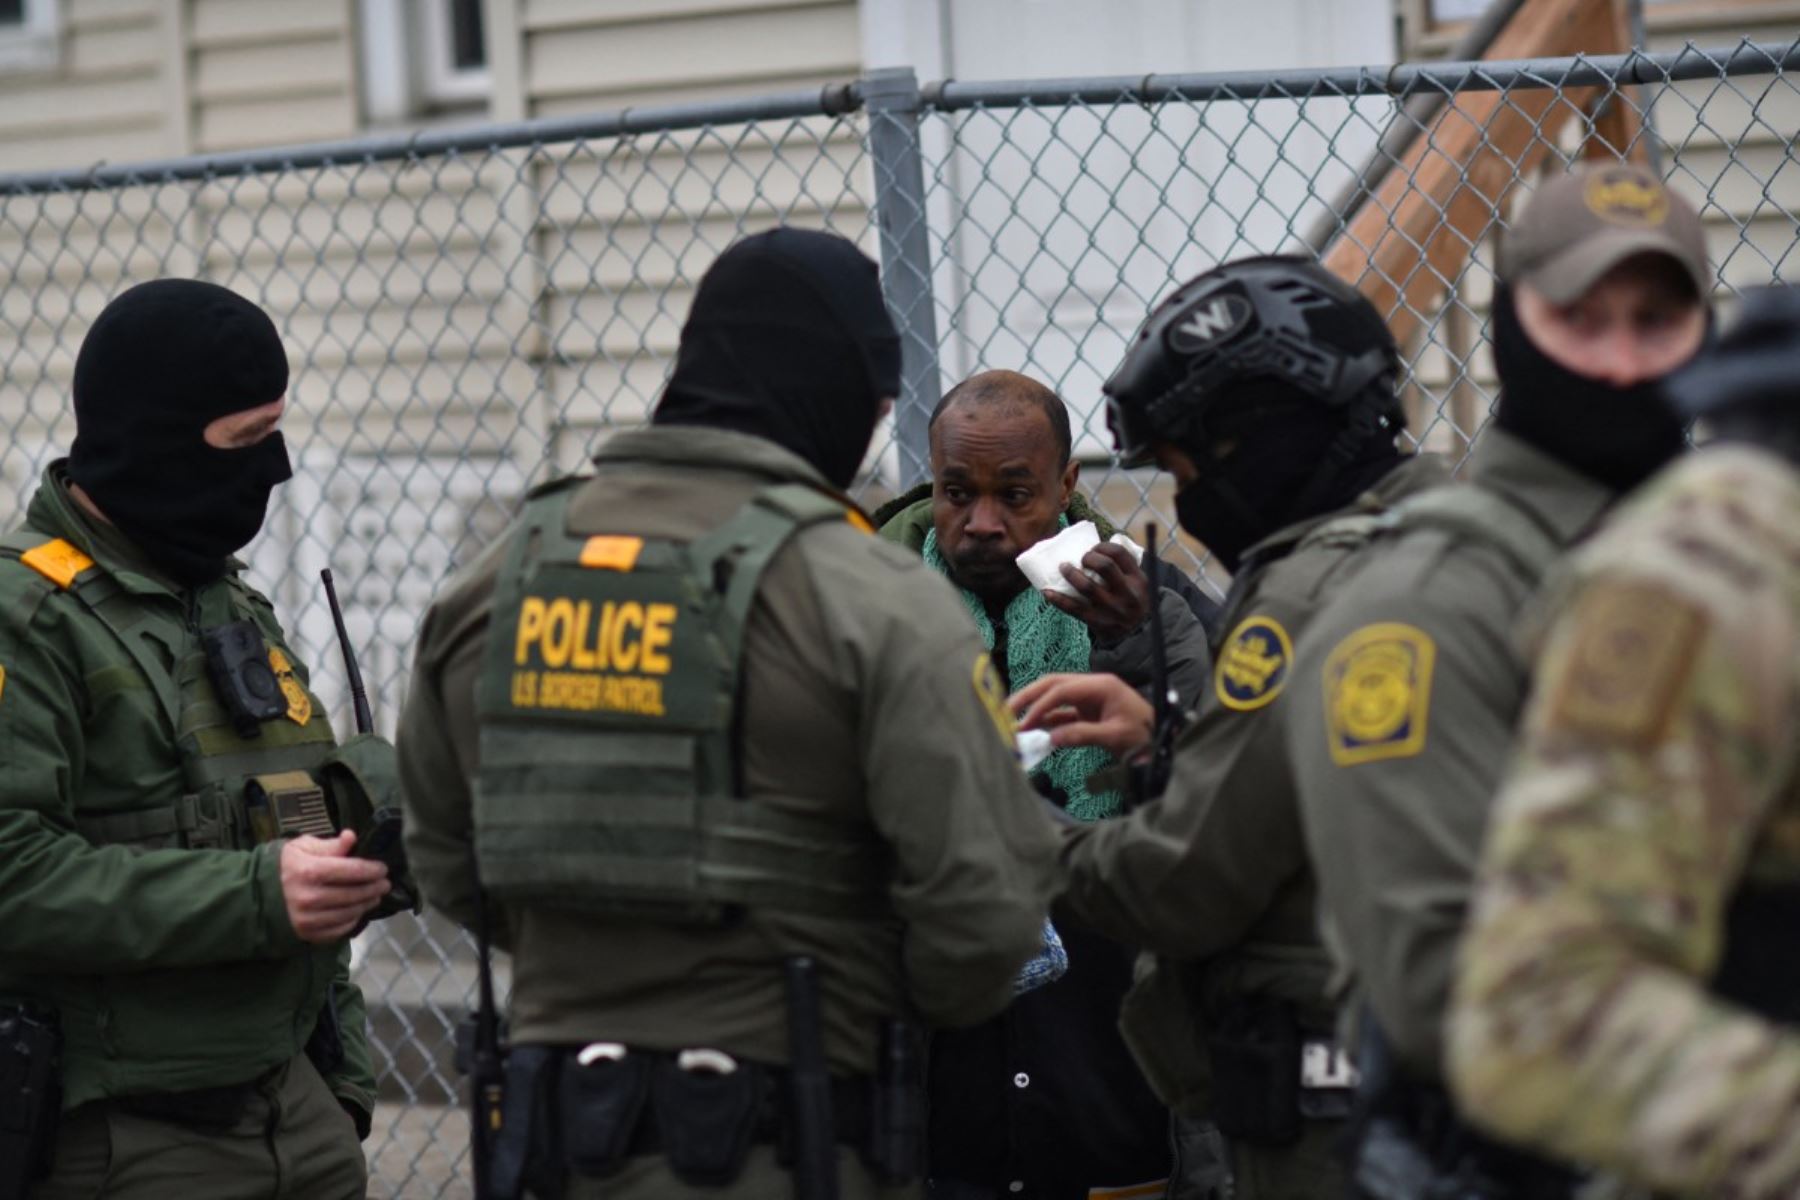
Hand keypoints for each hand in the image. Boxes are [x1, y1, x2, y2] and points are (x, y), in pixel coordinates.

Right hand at [280, 831, 389, 943]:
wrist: (258, 893)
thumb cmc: (286, 865)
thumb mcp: (304, 847)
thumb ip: (330, 845)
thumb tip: (351, 837)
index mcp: (309, 871)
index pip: (351, 871)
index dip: (372, 869)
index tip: (383, 868)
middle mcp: (309, 898)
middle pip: (354, 894)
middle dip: (374, 888)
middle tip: (385, 884)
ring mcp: (308, 919)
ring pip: (349, 913)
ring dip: (367, 904)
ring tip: (375, 896)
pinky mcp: (308, 935)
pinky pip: (339, 930)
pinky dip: (352, 921)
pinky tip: (357, 910)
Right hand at [1010, 672, 1153, 757]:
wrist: (1164, 740)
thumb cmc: (1145, 735)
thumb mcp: (1115, 736)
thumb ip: (1083, 735)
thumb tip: (1052, 738)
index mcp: (1101, 685)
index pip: (1062, 689)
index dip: (1040, 704)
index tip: (1023, 722)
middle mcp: (1093, 687)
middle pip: (1054, 684)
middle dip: (1029, 696)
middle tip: (1006, 711)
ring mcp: (1090, 699)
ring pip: (1055, 697)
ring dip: (1036, 709)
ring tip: (1015, 723)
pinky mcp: (1090, 712)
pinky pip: (1063, 713)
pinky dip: (1048, 721)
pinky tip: (1035, 731)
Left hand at [1044, 543, 1150, 643]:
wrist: (1136, 636)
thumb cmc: (1131, 602)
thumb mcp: (1138, 584)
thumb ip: (1123, 567)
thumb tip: (1095, 546)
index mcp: (1138, 579)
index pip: (1120, 554)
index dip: (1103, 546)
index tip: (1094, 548)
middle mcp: (1127, 593)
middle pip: (1105, 566)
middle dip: (1089, 557)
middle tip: (1081, 559)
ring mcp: (1111, 609)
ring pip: (1087, 587)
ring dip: (1071, 574)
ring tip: (1063, 567)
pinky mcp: (1097, 622)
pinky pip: (1074, 608)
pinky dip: (1058, 599)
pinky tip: (1046, 591)